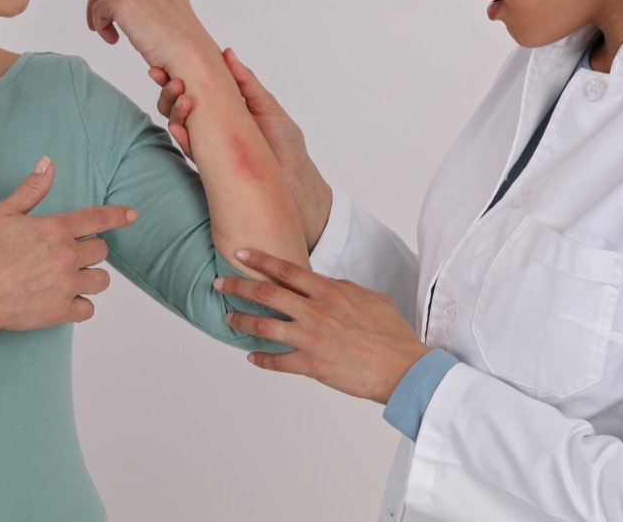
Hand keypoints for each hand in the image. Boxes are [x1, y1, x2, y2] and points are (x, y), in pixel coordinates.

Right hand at [0, 157, 135, 331]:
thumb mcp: (4, 213)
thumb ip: (31, 189)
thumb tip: (48, 164)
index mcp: (57, 230)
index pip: (98, 218)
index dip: (118, 216)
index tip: (132, 216)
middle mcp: (68, 256)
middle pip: (101, 250)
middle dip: (90, 250)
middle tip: (70, 254)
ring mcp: (67, 284)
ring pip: (101, 280)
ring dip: (91, 277)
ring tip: (72, 277)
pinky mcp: (62, 311)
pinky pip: (88, 308)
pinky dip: (80, 305)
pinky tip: (66, 299)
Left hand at [85, 0, 216, 74]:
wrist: (190, 57)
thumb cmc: (184, 48)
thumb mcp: (170, 17)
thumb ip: (153, 7)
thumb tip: (134, 15)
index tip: (123, 18)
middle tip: (104, 23)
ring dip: (97, 8)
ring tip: (104, 31)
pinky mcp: (123, 1)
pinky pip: (97, 9)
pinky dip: (99, 25)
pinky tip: (113, 40)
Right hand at [150, 48, 333, 249]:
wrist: (294, 181)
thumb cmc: (286, 144)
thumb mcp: (266, 105)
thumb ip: (245, 82)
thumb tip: (227, 52)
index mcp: (225, 108)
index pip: (196, 88)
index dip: (178, 76)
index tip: (166, 63)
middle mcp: (213, 126)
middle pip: (180, 104)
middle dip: (169, 89)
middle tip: (166, 77)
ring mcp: (209, 145)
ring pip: (180, 124)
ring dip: (174, 109)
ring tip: (181, 96)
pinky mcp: (210, 165)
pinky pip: (190, 148)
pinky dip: (182, 135)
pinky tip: (179, 125)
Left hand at [213, 249, 429, 403]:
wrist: (403, 368)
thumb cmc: (392, 334)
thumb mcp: (370, 298)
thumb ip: (343, 288)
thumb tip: (325, 283)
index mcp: (330, 292)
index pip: (286, 270)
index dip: (260, 260)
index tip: (241, 253)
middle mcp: (315, 312)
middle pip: (267, 294)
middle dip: (238, 286)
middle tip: (220, 283)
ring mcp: (311, 339)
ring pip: (264, 326)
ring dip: (242, 321)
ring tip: (229, 318)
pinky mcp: (312, 365)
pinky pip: (277, 361)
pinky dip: (261, 359)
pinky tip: (252, 356)